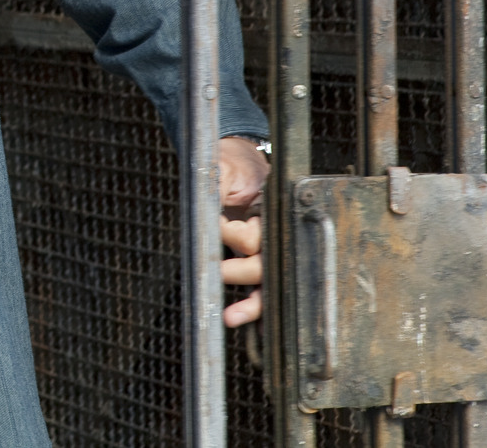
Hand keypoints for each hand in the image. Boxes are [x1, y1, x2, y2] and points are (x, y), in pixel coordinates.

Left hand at [217, 137, 267, 326]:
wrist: (238, 163)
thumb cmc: (233, 165)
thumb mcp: (222, 170)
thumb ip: (216, 191)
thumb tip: (209, 217)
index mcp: (273, 214)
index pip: (254, 239)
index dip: (234, 234)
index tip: (221, 225)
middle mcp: (276, 236)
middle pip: (263, 267)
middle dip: (239, 272)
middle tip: (218, 271)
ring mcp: (270, 250)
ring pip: (267, 284)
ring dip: (252, 304)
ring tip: (231, 317)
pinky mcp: (259, 259)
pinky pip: (263, 288)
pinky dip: (256, 307)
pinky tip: (248, 323)